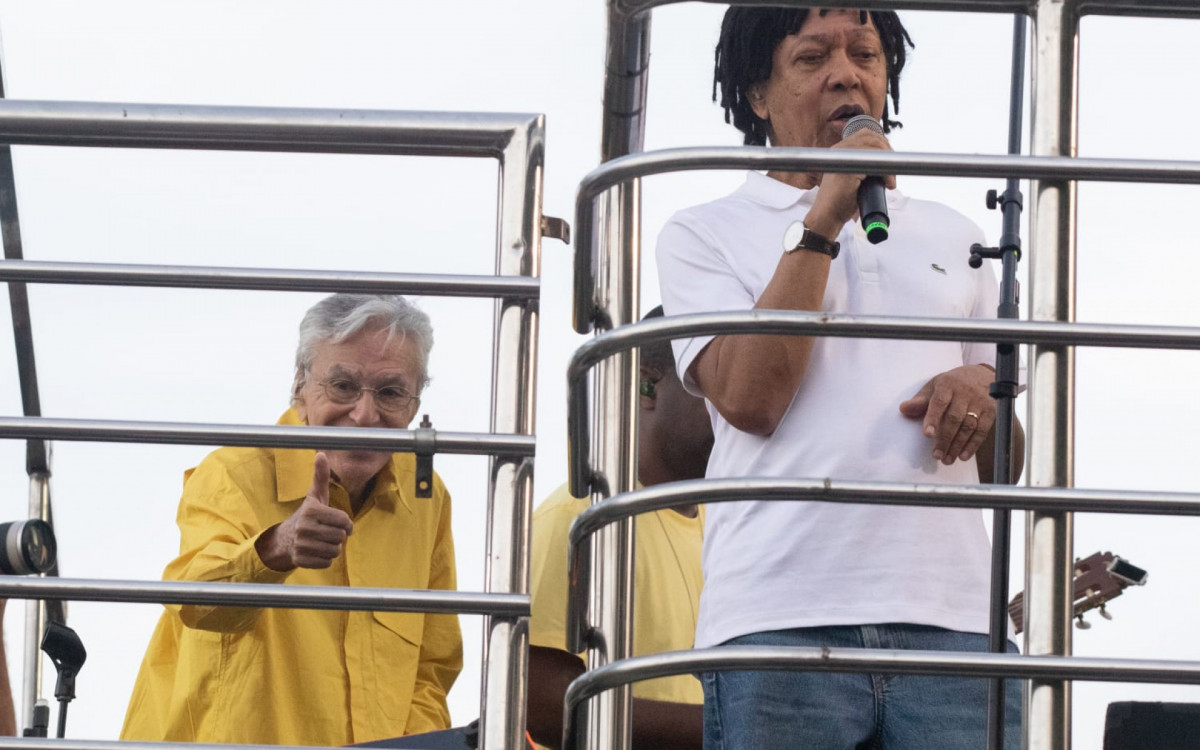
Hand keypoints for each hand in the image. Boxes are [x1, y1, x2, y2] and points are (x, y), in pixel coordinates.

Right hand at [257, 452, 353, 570]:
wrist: (285, 539)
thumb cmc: (307, 515)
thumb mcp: (315, 495)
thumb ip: (321, 476)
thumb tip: (321, 454)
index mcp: (311, 511)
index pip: (344, 521)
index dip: (347, 523)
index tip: (341, 523)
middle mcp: (304, 527)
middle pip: (341, 537)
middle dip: (339, 536)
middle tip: (329, 532)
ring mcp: (301, 545)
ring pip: (334, 551)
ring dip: (333, 548)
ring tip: (322, 541)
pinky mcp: (300, 560)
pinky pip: (326, 563)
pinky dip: (325, 559)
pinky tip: (317, 551)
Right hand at [802, 127, 895, 239]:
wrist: (828, 215)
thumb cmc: (840, 200)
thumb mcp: (852, 176)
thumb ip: (862, 164)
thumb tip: (886, 159)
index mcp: (839, 150)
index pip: (866, 134)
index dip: (882, 144)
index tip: (890, 160)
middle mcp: (840, 150)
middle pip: (872, 138)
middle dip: (888, 152)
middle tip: (893, 170)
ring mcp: (843, 158)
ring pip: (876, 149)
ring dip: (889, 163)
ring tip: (890, 181)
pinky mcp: (849, 170)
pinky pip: (875, 163)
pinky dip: (887, 173)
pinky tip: (888, 184)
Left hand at [899, 365, 995, 464]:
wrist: (982, 374)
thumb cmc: (952, 384)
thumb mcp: (935, 386)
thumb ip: (920, 400)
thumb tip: (903, 409)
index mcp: (947, 384)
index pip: (939, 402)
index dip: (933, 418)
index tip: (927, 434)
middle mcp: (965, 392)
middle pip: (954, 418)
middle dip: (945, 439)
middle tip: (937, 455)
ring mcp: (980, 401)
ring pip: (968, 426)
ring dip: (958, 445)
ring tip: (947, 460)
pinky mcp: (991, 410)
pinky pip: (982, 430)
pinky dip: (973, 445)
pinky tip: (963, 456)